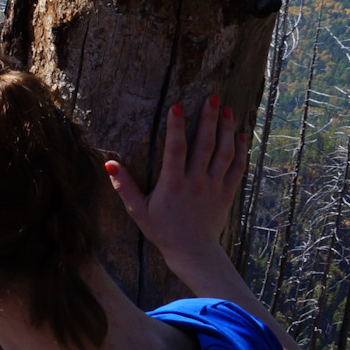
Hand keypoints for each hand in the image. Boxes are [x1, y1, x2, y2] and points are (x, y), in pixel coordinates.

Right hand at [105, 97, 246, 274]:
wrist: (193, 252)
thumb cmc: (162, 231)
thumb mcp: (137, 211)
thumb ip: (124, 186)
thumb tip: (109, 164)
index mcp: (173, 184)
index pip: (176, 149)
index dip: (176, 127)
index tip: (176, 106)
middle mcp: (196, 182)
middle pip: (205, 144)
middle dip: (209, 119)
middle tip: (212, 98)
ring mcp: (214, 186)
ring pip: (224, 152)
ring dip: (226, 129)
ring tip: (227, 109)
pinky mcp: (227, 192)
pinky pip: (237, 167)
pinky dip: (240, 150)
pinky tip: (239, 135)